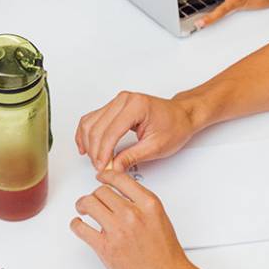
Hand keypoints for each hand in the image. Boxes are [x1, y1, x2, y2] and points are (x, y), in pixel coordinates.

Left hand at [70, 170, 203, 268]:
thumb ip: (142, 206)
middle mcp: (132, 214)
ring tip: (83, 210)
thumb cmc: (166, 255)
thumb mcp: (159, 219)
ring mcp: (118, 231)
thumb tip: (122, 199)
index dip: (106, 176)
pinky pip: (81, 228)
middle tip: (92, 201)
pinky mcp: (105, 248)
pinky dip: (76, 225)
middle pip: (101, 191)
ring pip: (89, 204)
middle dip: (94, 195)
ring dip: (83, 205)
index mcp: (148, 204)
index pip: (120, 178)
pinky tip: (78, 225)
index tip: (101, 178)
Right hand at [74, 90, 198, 170]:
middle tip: (99, 168)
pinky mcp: (114, 106)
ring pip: (90, 122)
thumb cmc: (175, 126)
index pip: (111, 131)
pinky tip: (85, 146)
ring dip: (88, 142)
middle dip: (95, 150)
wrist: (182, 115)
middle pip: (97, 127)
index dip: (103, 152)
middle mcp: (124, 100)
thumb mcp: (156, 147)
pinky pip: (93, 118)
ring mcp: (117, 101)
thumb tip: (113, 168)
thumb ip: (132, 157)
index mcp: (136, 106)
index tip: (101, 167)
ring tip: (94, 160)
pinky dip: (86, 133)